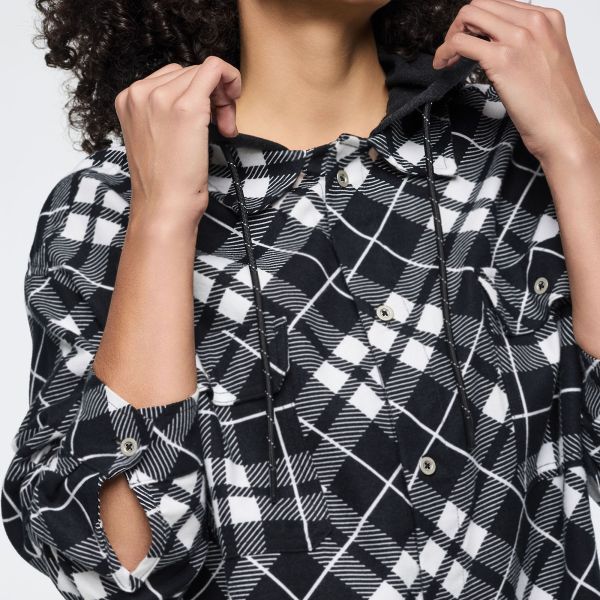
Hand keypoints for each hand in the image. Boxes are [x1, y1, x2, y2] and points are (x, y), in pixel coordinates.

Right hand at [114, 56, 240, 226]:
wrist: (163, 207)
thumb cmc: (164, 183)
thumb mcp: (154, 138)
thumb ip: (164, 113)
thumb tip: (199, 97)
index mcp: (128, 99)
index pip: (172, 77)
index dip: (196, 96)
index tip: (207, 123)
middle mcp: (140, 92)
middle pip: (189, 72)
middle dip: (212, 97)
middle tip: (222, 128)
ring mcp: (161, 97)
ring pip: (204, 72)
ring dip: (222, 98)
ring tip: (224, 129)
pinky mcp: (187, 108)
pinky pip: (216, 69)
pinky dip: (232, 80)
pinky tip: (233, 109)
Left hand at [432, 0, 599, 162]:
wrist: (563, 127)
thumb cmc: (554, 104)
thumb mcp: (544, 59)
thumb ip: (524, 44)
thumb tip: (494, 43)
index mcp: (547, 18)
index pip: (500, 4)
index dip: (478, 22)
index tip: (469, 38)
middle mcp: (534, 22)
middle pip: (481, 5)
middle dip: (461, 25)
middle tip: (454, 48)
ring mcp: (518, 38)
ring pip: (469, 16)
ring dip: (451, 35)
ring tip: (448, 58)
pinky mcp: (501, 58)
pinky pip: (460, 42)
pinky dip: (445, 51)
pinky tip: (444, 64)